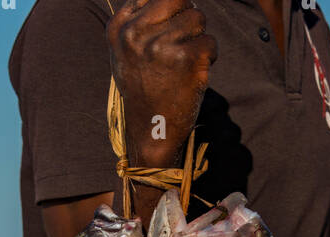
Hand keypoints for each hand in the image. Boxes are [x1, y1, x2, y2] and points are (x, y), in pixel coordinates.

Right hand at [107, 0, 215, 167]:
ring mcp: (161, 45)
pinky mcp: (185, 59)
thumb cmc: (143, 90)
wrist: (151, 132)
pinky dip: (209, 57)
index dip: (169, 8)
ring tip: (186, 61)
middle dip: (187, 17)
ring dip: (199, 38)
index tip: (168, 30)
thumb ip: (139, 19)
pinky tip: (194, 73)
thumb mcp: (126, 51)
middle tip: (183, 43)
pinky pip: (210, 42)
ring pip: (197, 17)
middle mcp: (136, 33)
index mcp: (120, 28)